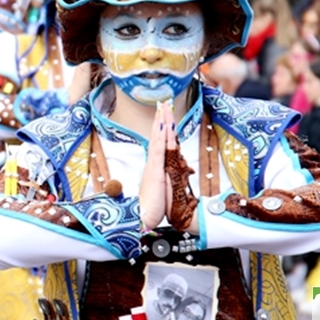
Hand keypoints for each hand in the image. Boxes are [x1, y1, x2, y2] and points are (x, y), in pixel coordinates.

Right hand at [140, 100, 174, 231]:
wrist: (143, 217)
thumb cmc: (153, 207)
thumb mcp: (163, 190)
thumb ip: (168, 179)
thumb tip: (176, 171)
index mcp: (156, 167)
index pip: (160, 143)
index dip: (162, 128)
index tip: (163, 115)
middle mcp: (153, 163)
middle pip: (158, 136)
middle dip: (161, 119)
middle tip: (163, 102)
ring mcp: (153, 165)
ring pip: (158, 139)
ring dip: (161, 123)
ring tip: (163, 108)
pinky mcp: (155, 170)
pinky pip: (159, 149)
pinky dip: (161, 136)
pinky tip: (163, 126)